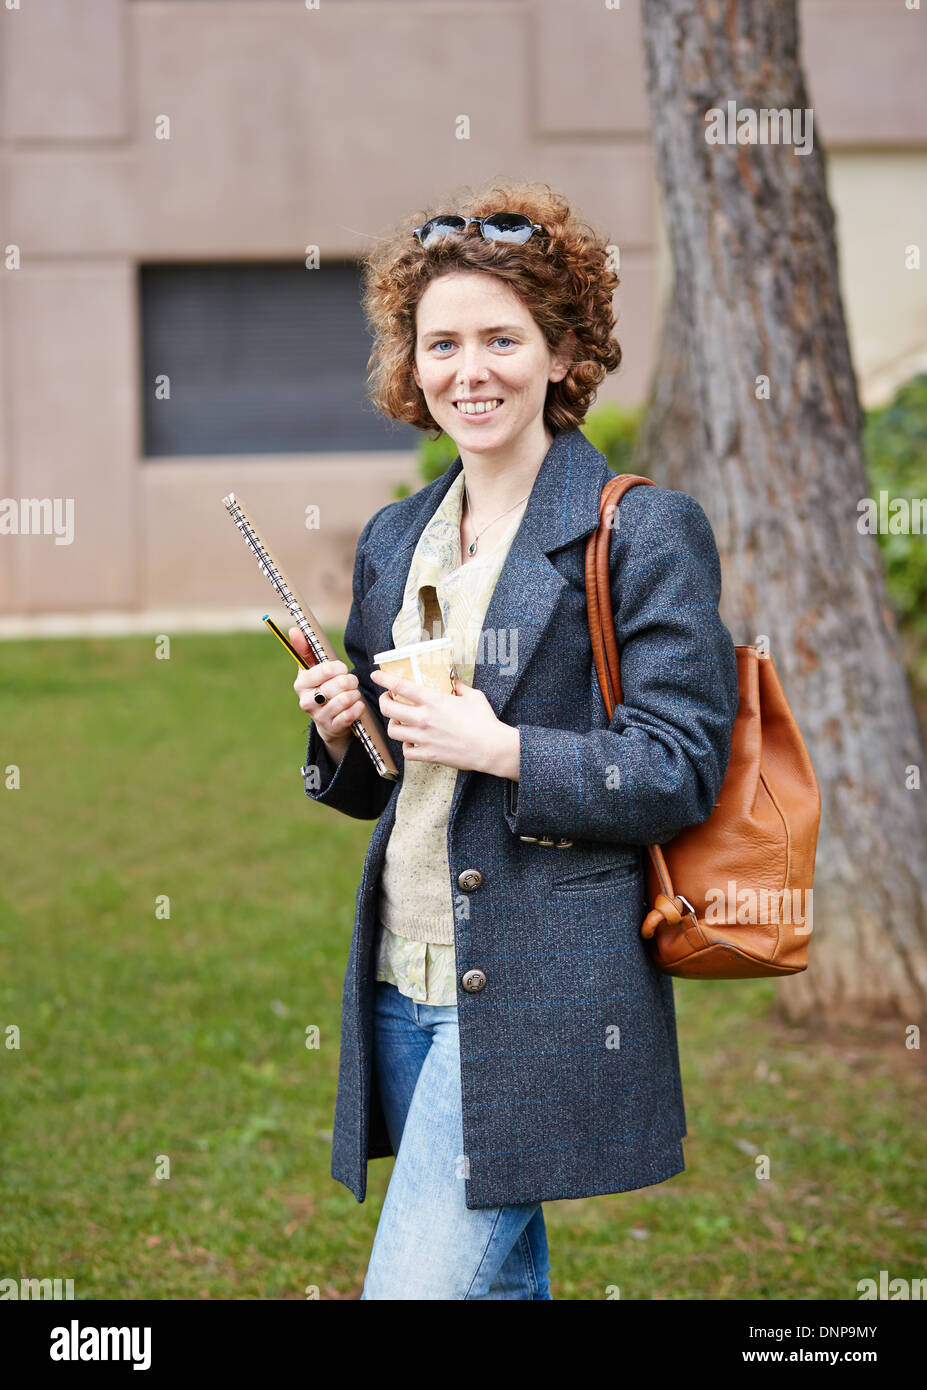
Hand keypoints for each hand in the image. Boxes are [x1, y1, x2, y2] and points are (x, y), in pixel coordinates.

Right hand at [290, 628, 363, 753]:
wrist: (327, 719)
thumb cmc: (322, 686)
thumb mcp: (313, 668)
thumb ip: (305, 649)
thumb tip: (294, 629)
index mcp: (301, 683)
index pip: (325, 670)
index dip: (339, 668)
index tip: (342, 668)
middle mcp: (306, 701)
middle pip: (338, 685)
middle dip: (351, 681)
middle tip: (352, 681)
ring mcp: (318, 716)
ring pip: (345, 700)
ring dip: (355, 694)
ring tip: (354, 693)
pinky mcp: (332, 727)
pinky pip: (350, 715)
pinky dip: (358, 708)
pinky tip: (357, 705)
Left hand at [370, 667, 518, 775]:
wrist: (491, 748)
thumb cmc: (484, 721)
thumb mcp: (473, 696)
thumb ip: (460, 687)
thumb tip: (455, 682)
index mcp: (434, 701)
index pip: (401, 686)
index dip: (384, 679)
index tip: (375, 675)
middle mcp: (424, 719)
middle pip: (389, 709)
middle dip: (383, 701)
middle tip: (388, 699)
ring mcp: (424, 738)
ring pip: (393, 730)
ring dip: (393, 724)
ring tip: (399, 721)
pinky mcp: (428, 754)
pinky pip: (406, 751)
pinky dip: (406, 746)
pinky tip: (411, 741)